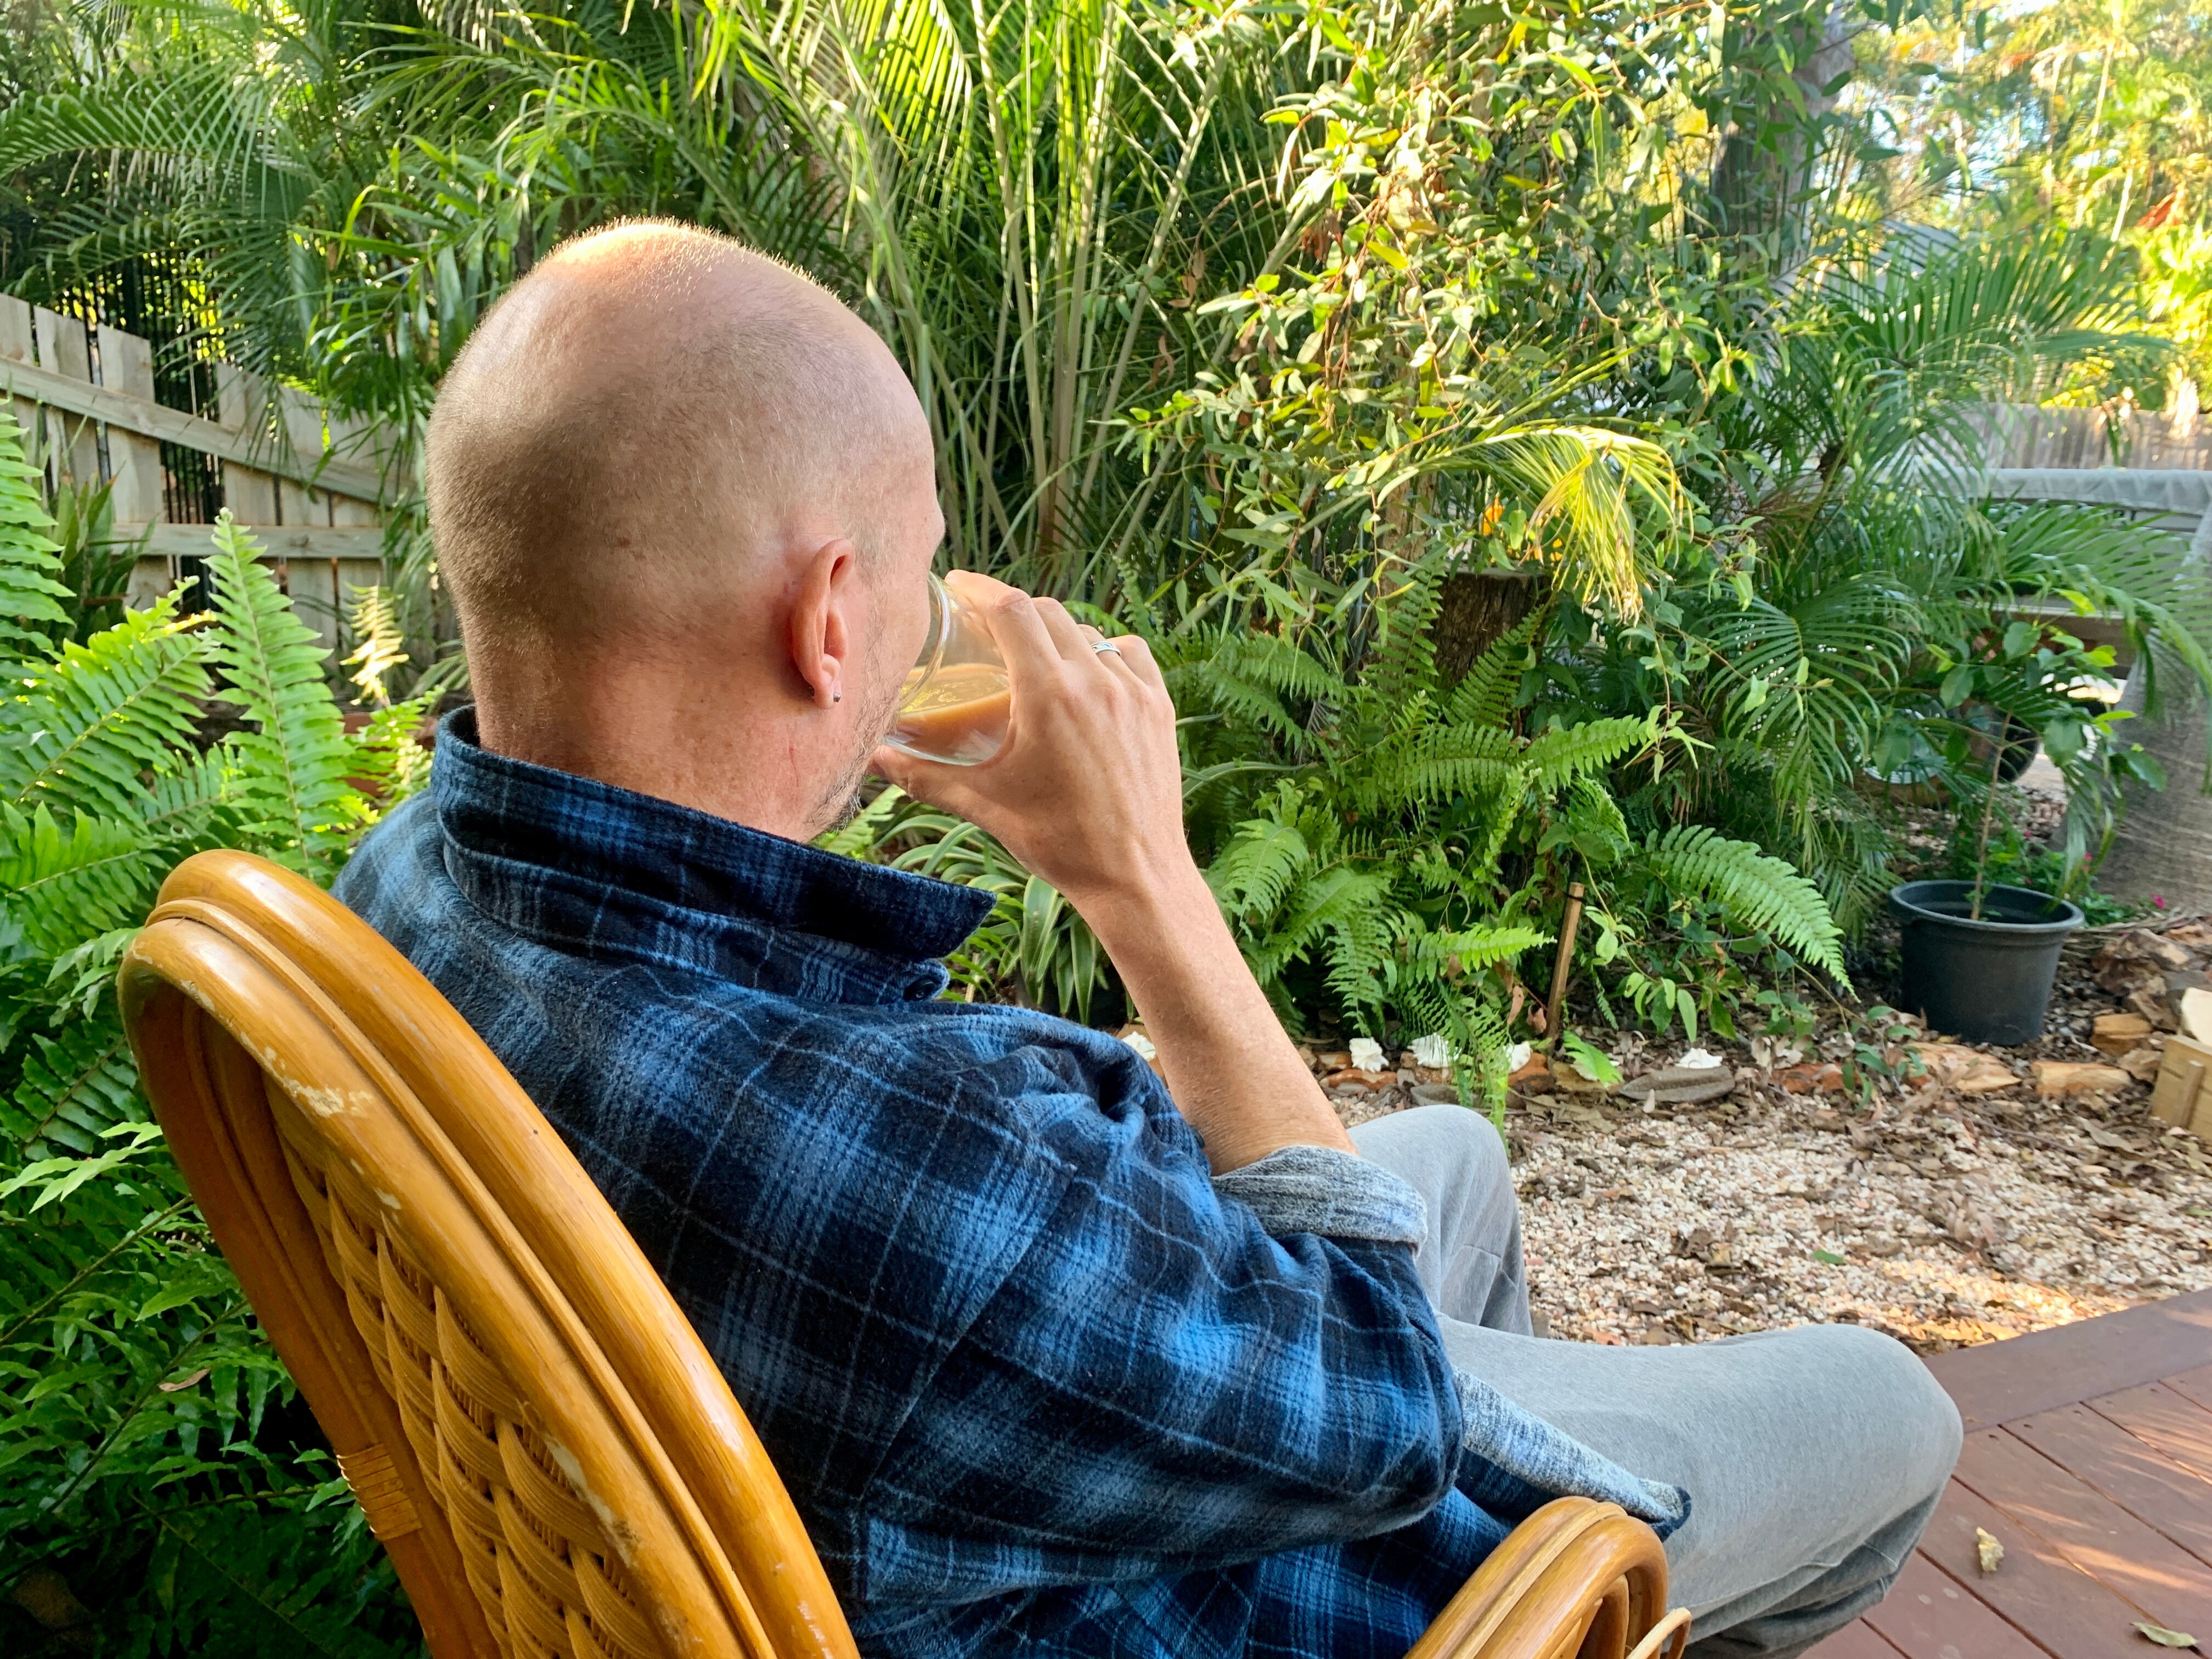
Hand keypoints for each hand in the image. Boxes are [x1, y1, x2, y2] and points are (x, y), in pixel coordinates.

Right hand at [875, 572, 1353, 1166]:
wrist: (1134, 875)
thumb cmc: (1057, 842)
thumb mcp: (985, 804)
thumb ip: (925, 776)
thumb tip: (876, 760)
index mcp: (1049, 694)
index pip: (1011, 611)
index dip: (980, 589)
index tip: (958, 585)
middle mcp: (1096, 681)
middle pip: (1047, 614)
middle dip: (1012, 611)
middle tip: (986, 625)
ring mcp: (1134, 692)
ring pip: (1088, 634)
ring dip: (1056, 634)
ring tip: (1033, 655)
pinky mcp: (1159, 708)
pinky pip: (1129, 656)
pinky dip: (1104, 652)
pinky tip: (1089, 672)